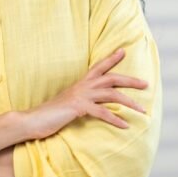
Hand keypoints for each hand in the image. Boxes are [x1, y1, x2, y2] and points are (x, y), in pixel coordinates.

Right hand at [24, 48, 147, 139]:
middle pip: (112, 78)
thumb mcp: (68, 104)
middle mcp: (82, 86)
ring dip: (129, 102)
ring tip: (142, 111)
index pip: (99, 67)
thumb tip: (89, 105)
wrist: (32, 120)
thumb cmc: (49, 114)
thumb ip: (80, 101)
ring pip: (111, 94)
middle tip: (146, 84)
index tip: (123, 51)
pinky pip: (103, 113)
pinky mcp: (79, 107)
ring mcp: (81, 96)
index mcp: (80, 84)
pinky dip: (115, 119)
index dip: (112, 59)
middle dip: (130, 81)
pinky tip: (125, 125)